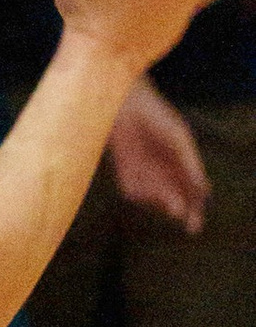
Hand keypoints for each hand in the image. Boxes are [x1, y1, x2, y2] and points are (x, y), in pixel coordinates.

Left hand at [108, 78, 208, 231]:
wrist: (125, 106)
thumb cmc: (157, 118)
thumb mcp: (178, 138)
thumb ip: (189, 162)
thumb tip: (203, 188)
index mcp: (184, 164)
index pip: (194, 192)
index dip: (196, 209)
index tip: (194, 220)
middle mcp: (166, 172)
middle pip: (176, 200)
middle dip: (180, 210)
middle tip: (180, 216)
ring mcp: (146, 174)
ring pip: (155, 198)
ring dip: (159, 199)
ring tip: (164, 195)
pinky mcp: (126, 174)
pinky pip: (133, 191)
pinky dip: (138, 190)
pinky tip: (137, 174)